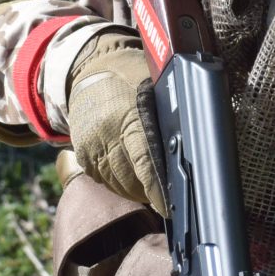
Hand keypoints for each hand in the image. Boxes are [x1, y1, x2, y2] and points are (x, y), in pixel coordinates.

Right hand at [66, 31, 166, 212]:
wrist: (87, 70)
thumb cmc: (129, 76)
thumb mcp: (152, 87)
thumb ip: (166, 115)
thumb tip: (191, 145)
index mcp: (126, 115)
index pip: (144, 160)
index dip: (157, 187)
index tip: (168, 205)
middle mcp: (105, 133)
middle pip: (131, 178)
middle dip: (150, 193)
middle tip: (167, 199)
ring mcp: (91, 146)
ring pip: (117, 184)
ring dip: (136, 191)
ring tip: (151, 192)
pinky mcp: (83, 154)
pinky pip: (104, 180)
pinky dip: (120, 184)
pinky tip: (133, 181)